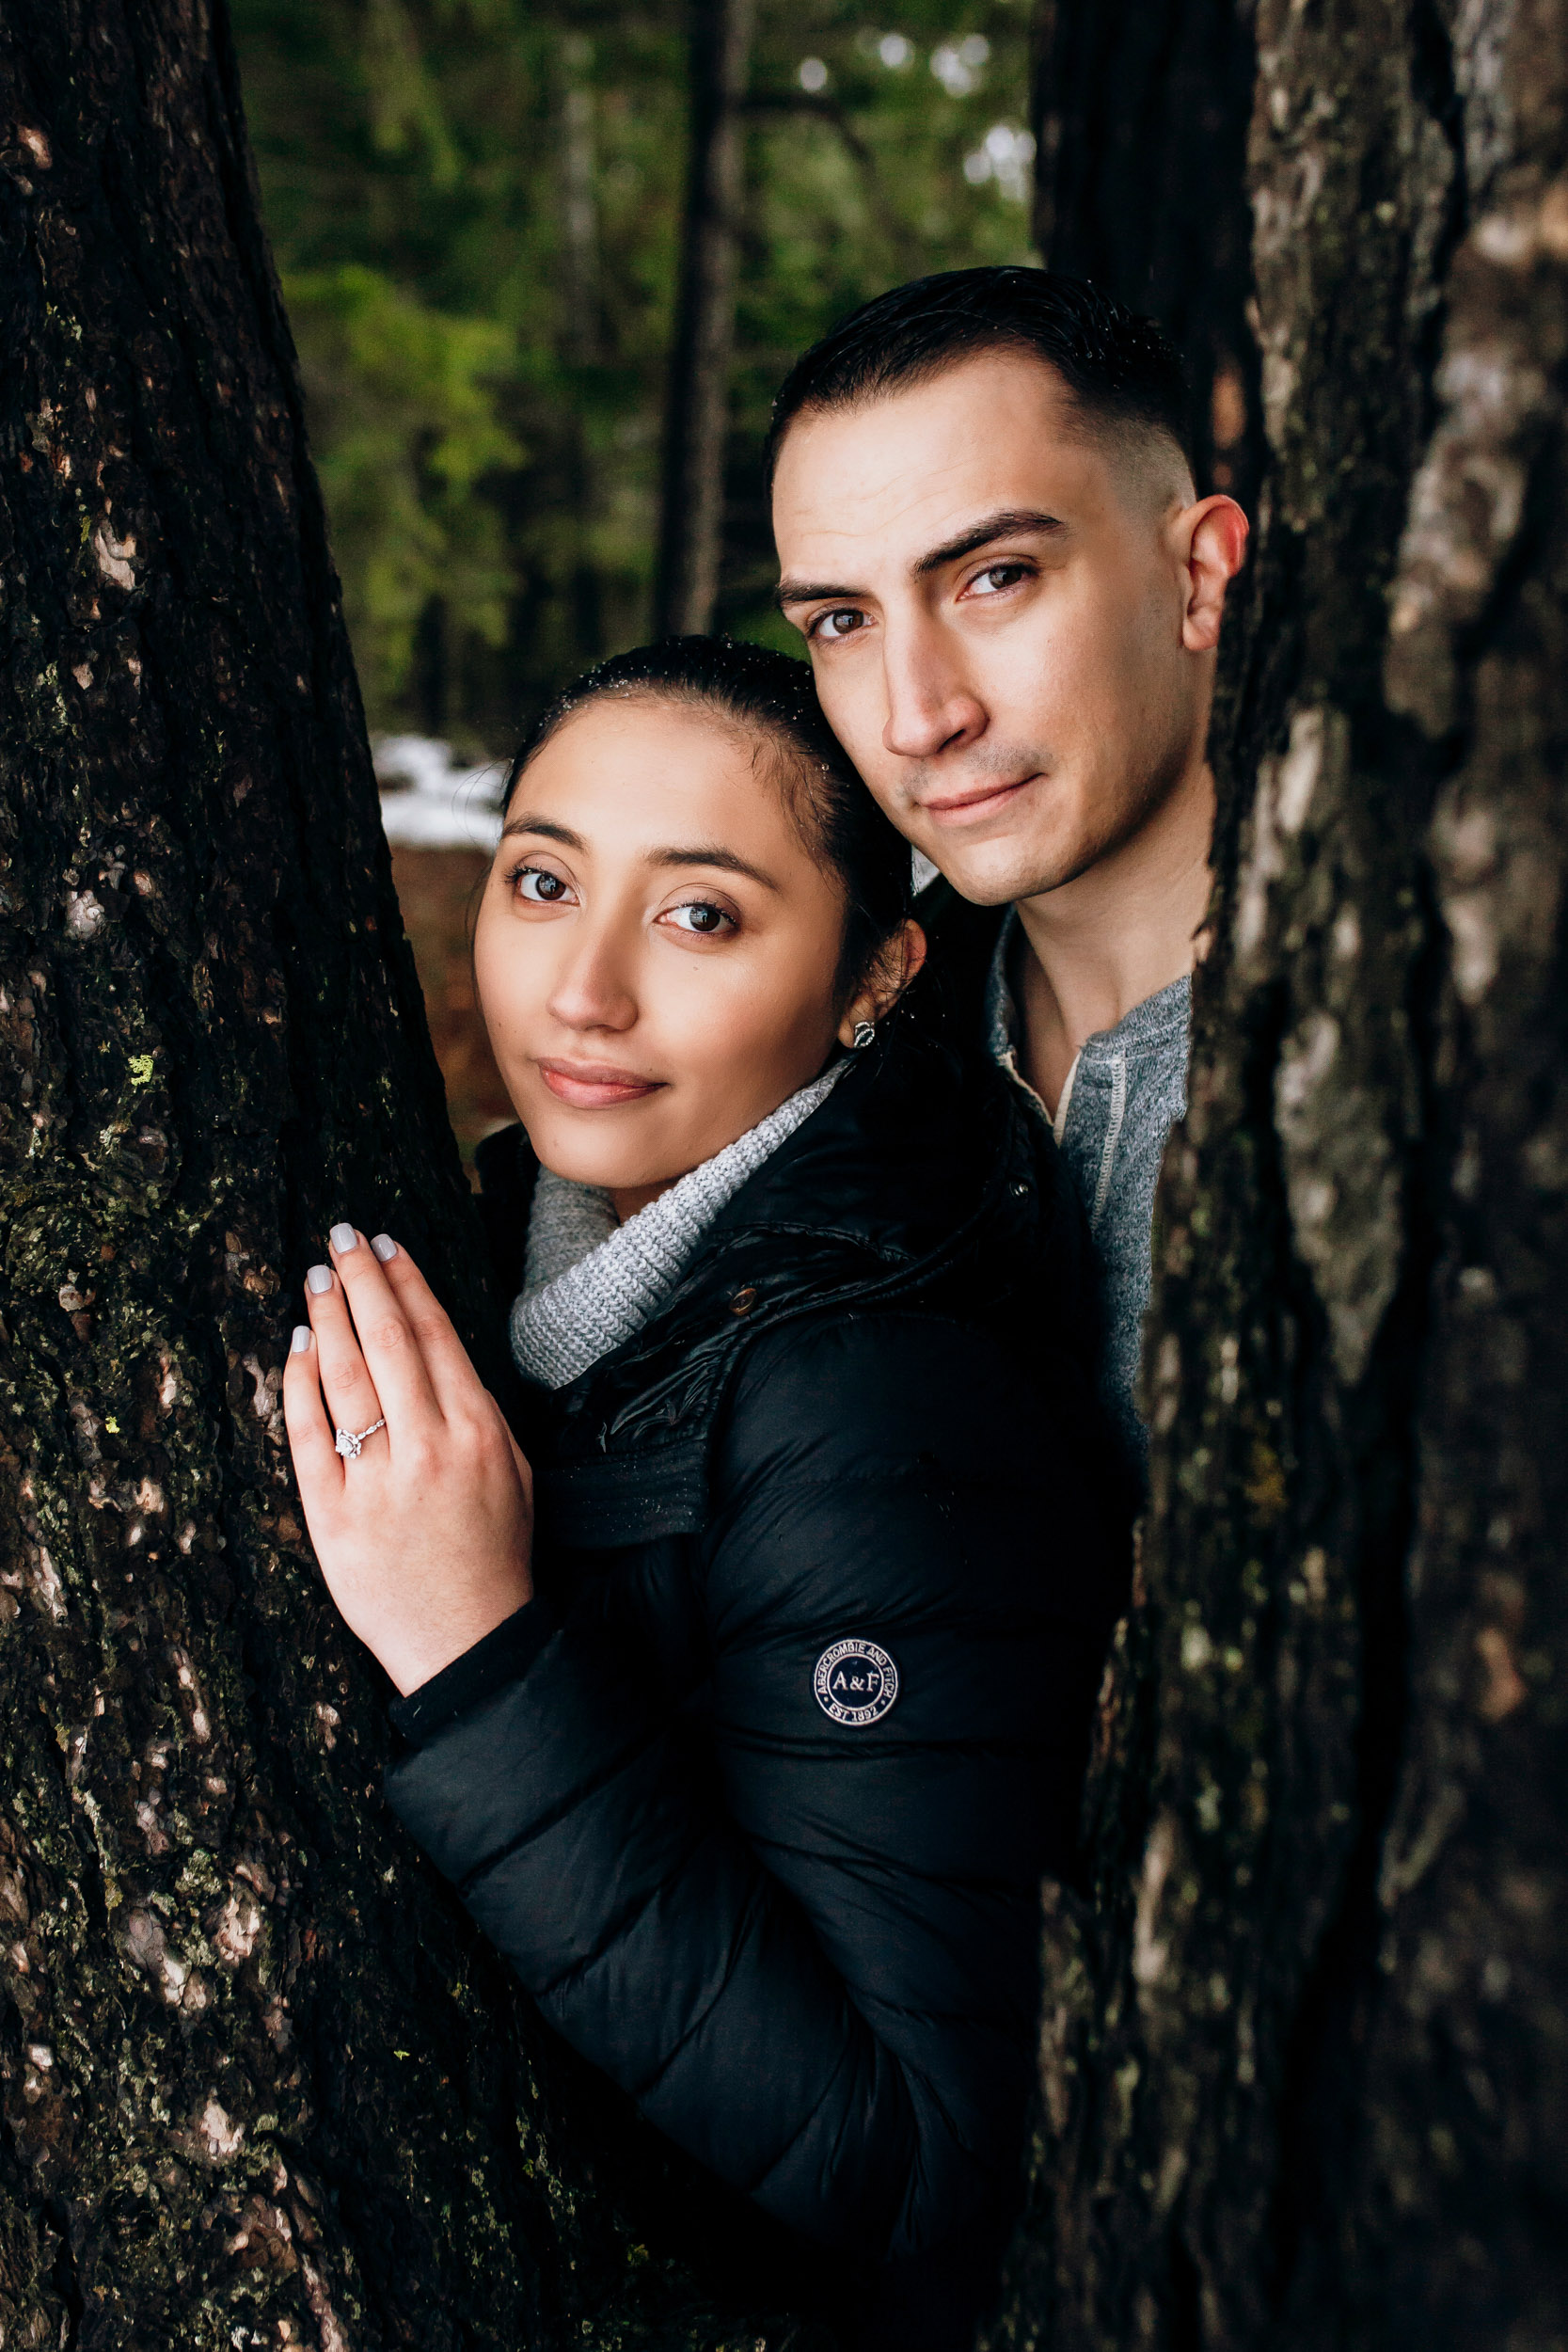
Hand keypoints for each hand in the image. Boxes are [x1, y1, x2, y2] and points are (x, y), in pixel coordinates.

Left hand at [283, 1224, 533, 1694]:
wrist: (468, 1642)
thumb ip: (480, 1412)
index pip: (435, 1336)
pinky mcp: (332, 1516)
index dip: (407, 1283)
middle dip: (362, 1279)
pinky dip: (299, 1383)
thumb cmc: (495, 1557)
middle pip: (387, 1341)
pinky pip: (308, 1434)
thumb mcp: (515, 1474)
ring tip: (316, 1277)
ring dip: (328, 1316)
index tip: (386, 1245)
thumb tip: (441, 1350)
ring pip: (345, 1377)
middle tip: (341, 1236)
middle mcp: (428, 1449)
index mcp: (478, 1433)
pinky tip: (296, 1345)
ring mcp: (377, 1482)